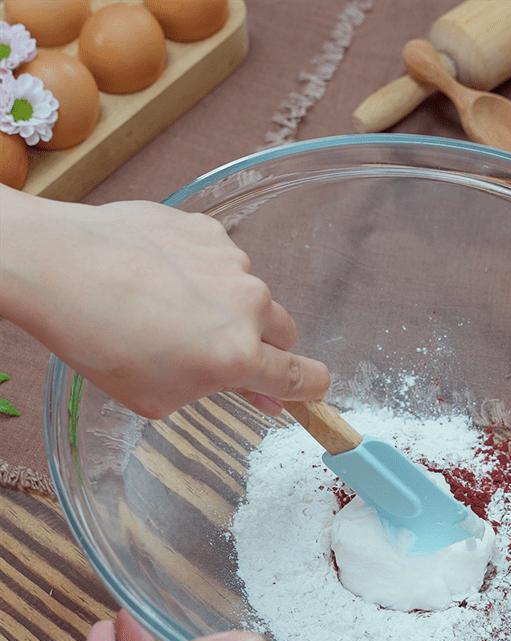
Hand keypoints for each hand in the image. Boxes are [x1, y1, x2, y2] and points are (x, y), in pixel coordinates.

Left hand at [0, 186, 329, 417]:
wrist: (55, 266)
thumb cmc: (98, 340)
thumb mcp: (157, 395)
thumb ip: (218, 392)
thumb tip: (258, 391)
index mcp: (238, 356)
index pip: (302, 377)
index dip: (311, 388)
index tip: (311, 388)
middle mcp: (247, 305)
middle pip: (283, 332)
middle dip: (261, 344)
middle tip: (217, 349)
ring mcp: (231, 262)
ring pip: (249, 293)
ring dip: (227, 305)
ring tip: (170, 306)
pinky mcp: (210, 230)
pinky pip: (222, 260)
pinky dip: (203, 272)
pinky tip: (161, 275)